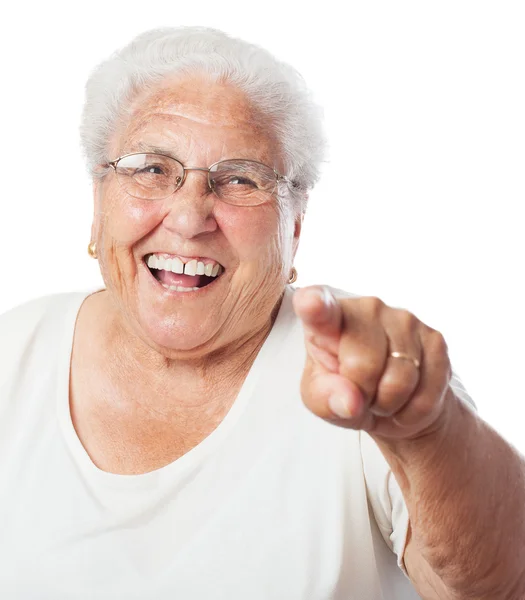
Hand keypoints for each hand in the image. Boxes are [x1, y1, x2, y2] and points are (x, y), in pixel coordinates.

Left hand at [292, 286, 453, 439]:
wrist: (393, 402)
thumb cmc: (344, 391)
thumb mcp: (320, 399)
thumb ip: (325, 398)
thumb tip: (351, 401)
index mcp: (328, 316)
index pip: (319, 305)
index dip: (315, 305)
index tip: (311, 303)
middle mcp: (367, 307)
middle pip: (363, 364)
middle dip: (362, 394)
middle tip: (360, 394)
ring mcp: (404, 319)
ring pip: (399, 381)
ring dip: (389, 404)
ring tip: (382, 396)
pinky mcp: (435, 338)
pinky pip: (426, 393)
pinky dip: (413, 411)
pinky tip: (406, 399)